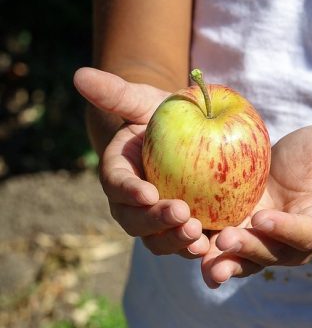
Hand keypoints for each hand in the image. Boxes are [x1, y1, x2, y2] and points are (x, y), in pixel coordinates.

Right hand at [73, 67, 209, 256]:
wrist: (190, 137)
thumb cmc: (164, 116)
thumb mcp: (145, 101)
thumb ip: (117, 93)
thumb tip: (80, 75)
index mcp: (119, 174)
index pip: (117, 185)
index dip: (129, 191)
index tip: (147, 193)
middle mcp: (133, 205)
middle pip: (136, 222)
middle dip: (156, 223)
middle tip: (182, 215)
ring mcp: (158, 223)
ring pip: (159, 241)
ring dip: (176, 242)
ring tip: (198, 237)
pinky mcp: (185, 231)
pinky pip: (187, 246)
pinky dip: (198, 252)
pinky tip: (215, 248)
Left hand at [199, 125, 311, 287]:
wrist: (297, 168)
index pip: (306, 233)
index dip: (287, 230)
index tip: (266, 219)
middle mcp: (291, 241)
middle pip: (271, 254)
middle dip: (249, 250)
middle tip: (225, 241)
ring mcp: (262, 241)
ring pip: (244, 260)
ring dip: (224, 262)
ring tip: (203, 262)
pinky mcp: (238, 233)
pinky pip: (221, 248)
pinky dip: (204, 250)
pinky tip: (183, 246)